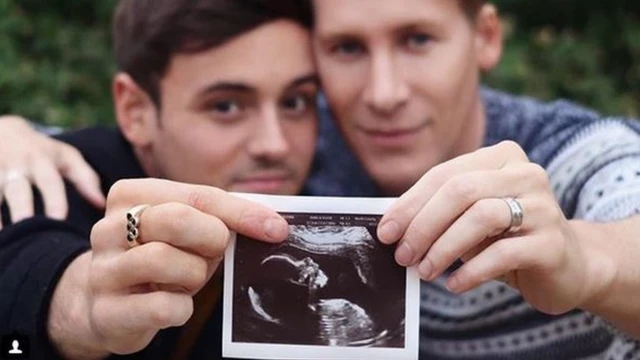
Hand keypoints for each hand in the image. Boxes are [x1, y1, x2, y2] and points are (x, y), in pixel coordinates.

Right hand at [0, 115, 104, 227]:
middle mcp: (16, 166)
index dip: (54, 200)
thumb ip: (85, 178)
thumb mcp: (66, 156)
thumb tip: (101, 204)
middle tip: (26, 229)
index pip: (50, 182)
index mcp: (41, 161)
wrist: (3, 129)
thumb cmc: (42, 150)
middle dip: (21, 209)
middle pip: (18, 190)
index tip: (58, 220)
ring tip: (3, 238)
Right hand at [48, 179, 288, 357]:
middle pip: (176, 220)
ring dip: (193, 274)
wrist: (104, 302)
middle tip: (216, 252)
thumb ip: (221, 218)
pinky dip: (181, 307)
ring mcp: (103, 270)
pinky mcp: (106, 311)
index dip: (241, 213)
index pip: (197, 195)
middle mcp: (108, 228)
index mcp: (131, 195)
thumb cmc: (160, 257)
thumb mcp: (187, 229)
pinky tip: (175, 304)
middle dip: (211, 239)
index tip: (276, 229)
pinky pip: (161, 306)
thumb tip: (274, 225)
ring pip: (163, 260)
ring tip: (187, 278)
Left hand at [377, 141, 607, 314]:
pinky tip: (454, 284)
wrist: (568, 265)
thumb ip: (438, 212)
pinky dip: (471, 270)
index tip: (385, 232)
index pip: (443, 175)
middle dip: (423, 225)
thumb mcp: (470, 217)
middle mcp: (526, 173)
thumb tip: (390, 226)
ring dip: (444, 247)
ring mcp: (544, 206)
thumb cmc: (506, 237)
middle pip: (461, 191)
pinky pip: (503, 253)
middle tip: (402, 255)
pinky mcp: (553, 243)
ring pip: (481, 217)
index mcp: (501, 158)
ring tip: (424, 270)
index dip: (410, 204)